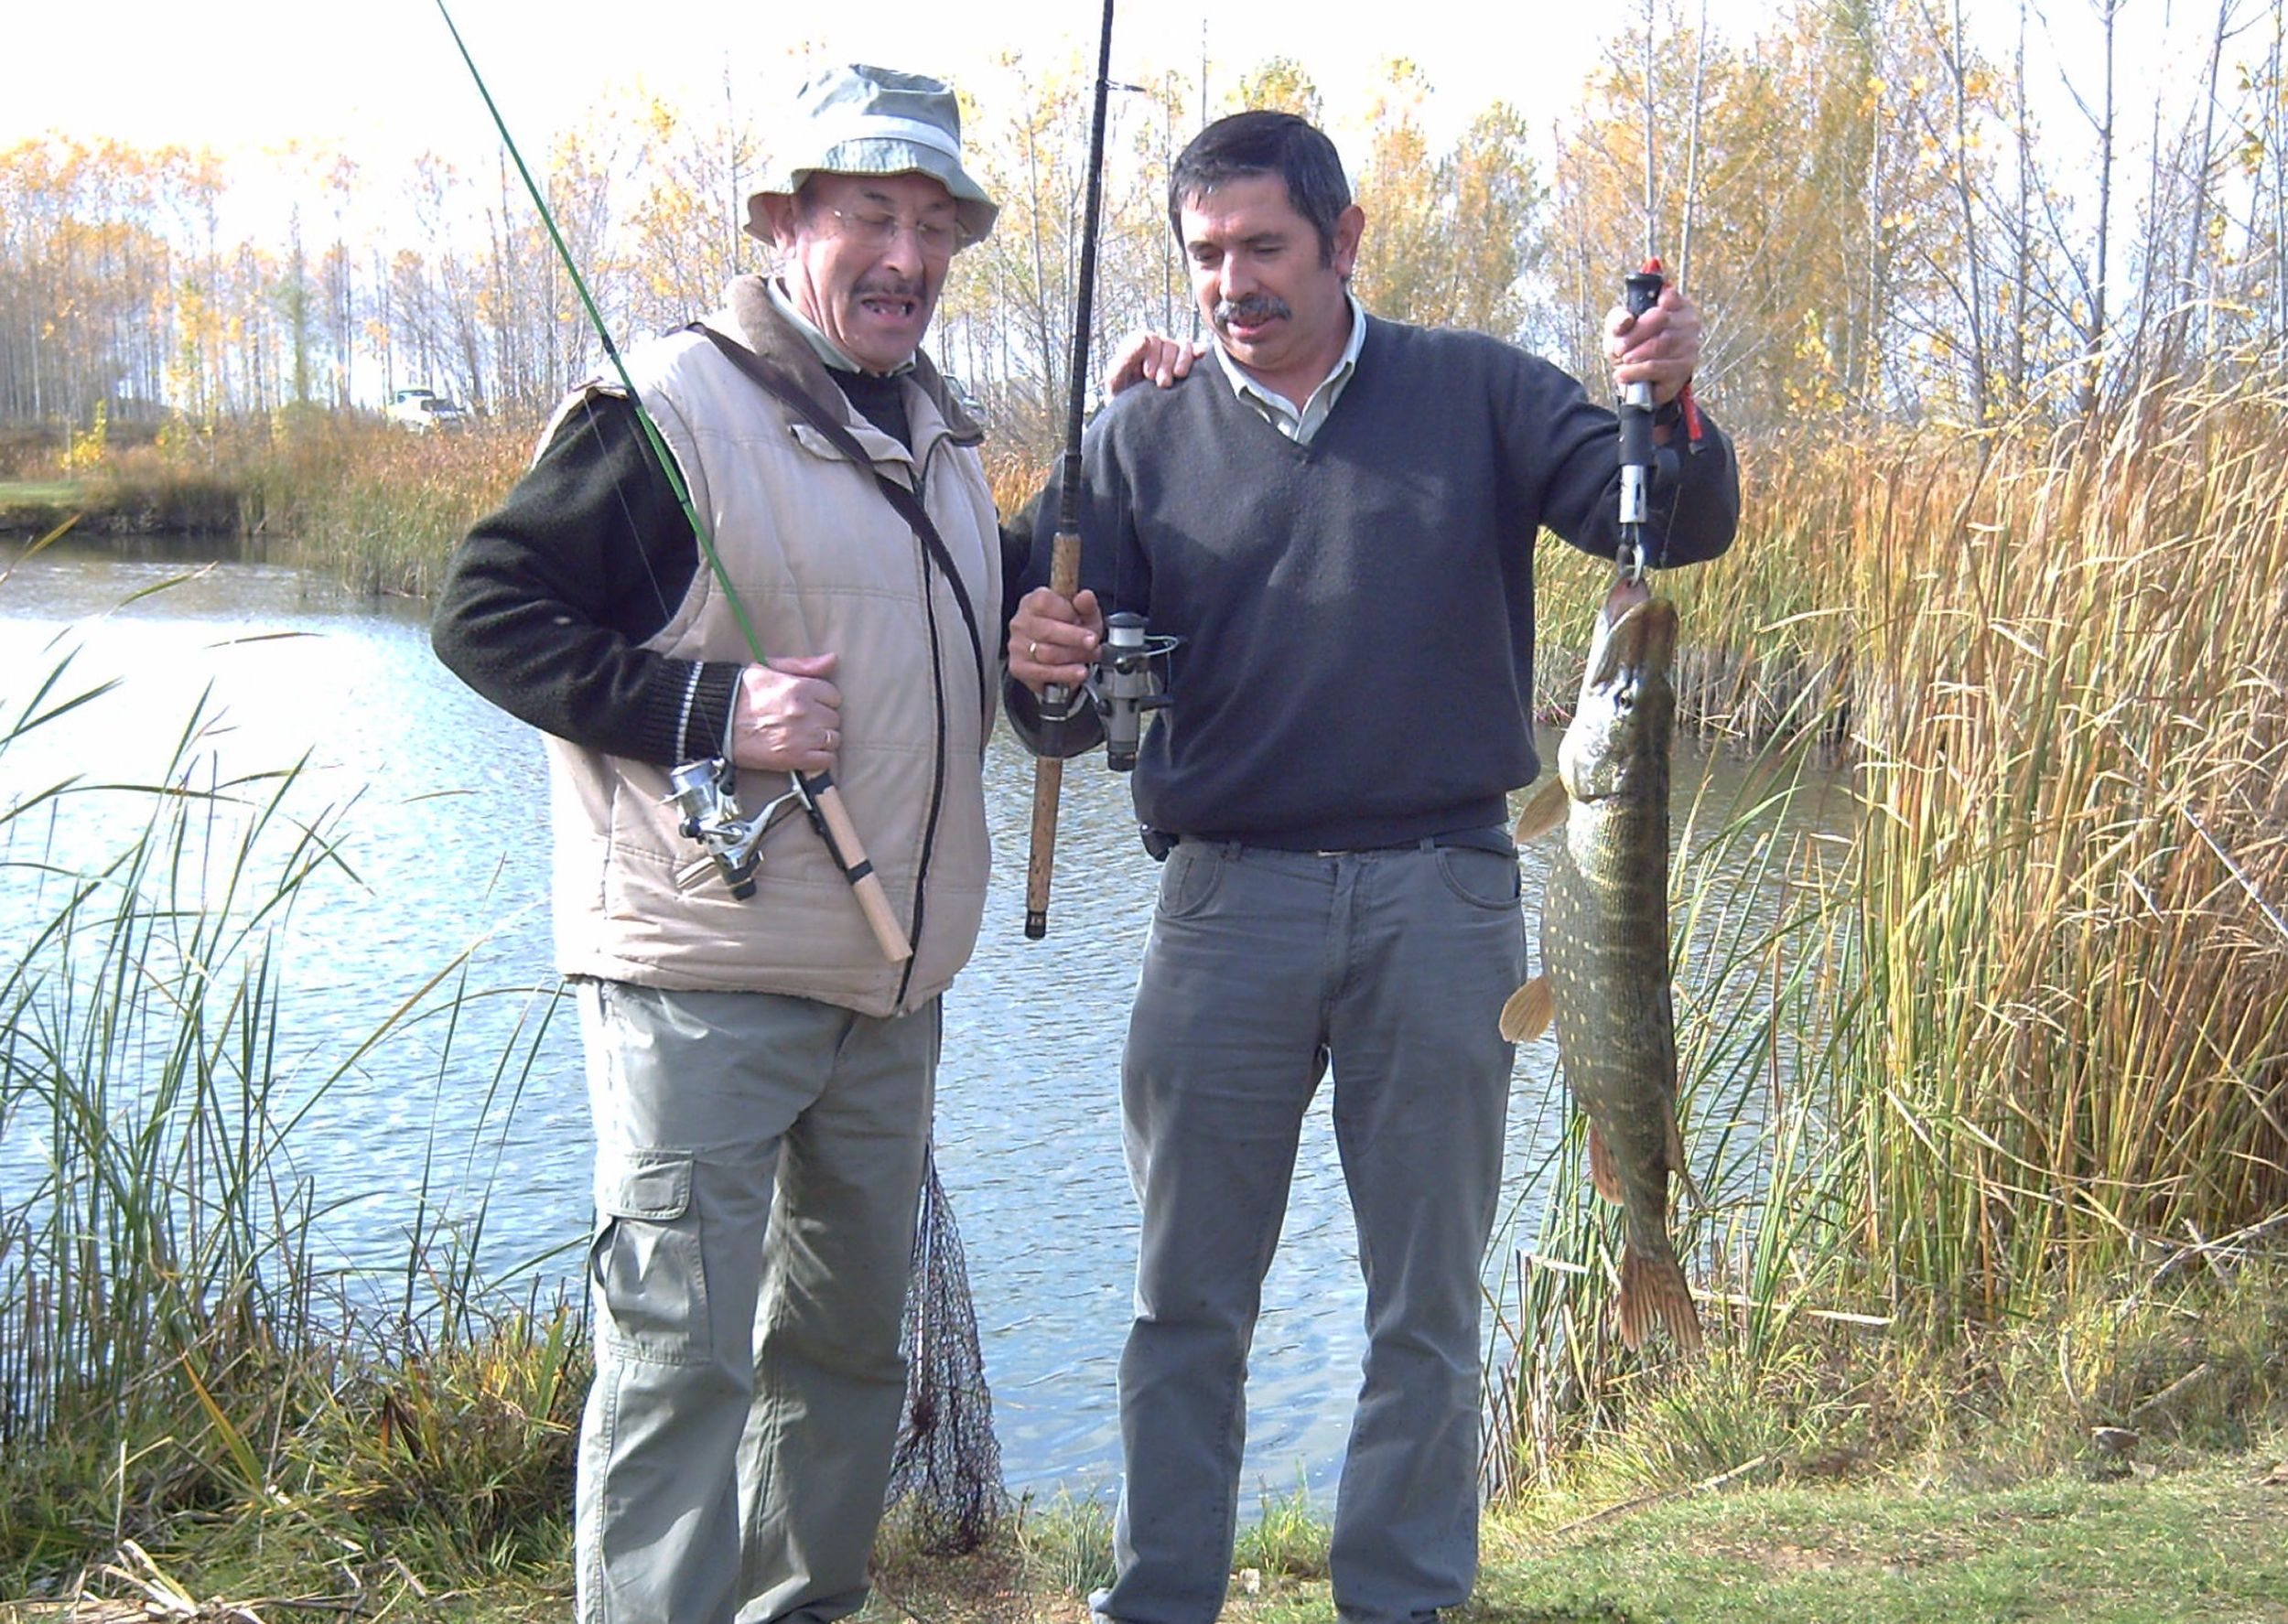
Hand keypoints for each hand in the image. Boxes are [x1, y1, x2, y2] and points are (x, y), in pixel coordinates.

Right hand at [729, 652, 841, 771]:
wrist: (715, 721)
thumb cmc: (739, 693)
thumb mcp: (768, 669)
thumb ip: (802, 665)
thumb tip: (832, 660)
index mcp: (799, 687)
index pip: (833, 695)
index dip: (822, 701)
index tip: (810, 705)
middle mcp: (804, 712)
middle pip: (834, 718)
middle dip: (822, 720)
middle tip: (804, 722)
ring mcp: (801, 737)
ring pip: (833, 740)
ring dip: (822, 740)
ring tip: (804, 738)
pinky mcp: (794, 759)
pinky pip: (825, 760)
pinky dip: (819, 759)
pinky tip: (805, 753)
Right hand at [1008, 586, 1103, 694]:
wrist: (1063, 653)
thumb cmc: (1071, 629)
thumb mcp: (1085, 614)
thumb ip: (1086, 605)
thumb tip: (1085, 597)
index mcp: (1034, 601)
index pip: (1044, 603)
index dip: (1068, 614)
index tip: (1083, 621)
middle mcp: (1021, 622)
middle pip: (1046, 631)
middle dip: (1075, 639)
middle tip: (1092, 644)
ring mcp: (1017, 645)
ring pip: (1046, 654)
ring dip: (1073, 658)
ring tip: (1088, 658)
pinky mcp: (1018, 667)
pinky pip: (1042, 673)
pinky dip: (1064, 674)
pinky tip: (1076, 673)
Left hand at [1106, 330, 1205, 395]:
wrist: (1133, 418)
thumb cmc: (1121, 398)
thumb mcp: (1116, 379)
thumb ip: (1126, 358)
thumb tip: (1145, 339)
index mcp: (1135, 345)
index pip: (1150, 338)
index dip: (1153, 355)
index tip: (1149, 375)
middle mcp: (1155, 345)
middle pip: (1168, 343)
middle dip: (1166, 363)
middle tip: (1162, 384)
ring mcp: (1171, 353)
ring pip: (1183, 345)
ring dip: (1182, 360)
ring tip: (1178, 376)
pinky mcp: (1185, 362)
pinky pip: (1194, 350)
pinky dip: (1197, 351)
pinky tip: (1201, 355)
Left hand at [1605, 284, 1701, 406]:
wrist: (1638, 380)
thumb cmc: (1630, 346)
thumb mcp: (1618, 328)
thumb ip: (1618, 319)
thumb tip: (1626, 320)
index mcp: (1676, 305)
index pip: (1668, 295)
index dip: (1648, 305)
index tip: (1631, 318)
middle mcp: (1688, 323)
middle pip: (1660, 318)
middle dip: (1633, 335)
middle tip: (1618, 348)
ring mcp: (1689, 346)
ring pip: (1659, 344)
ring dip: (1634, 354)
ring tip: (1622, 361)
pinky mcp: (1684, 368)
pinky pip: (1656, 367)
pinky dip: (1635, 371)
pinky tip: (1623, 373)